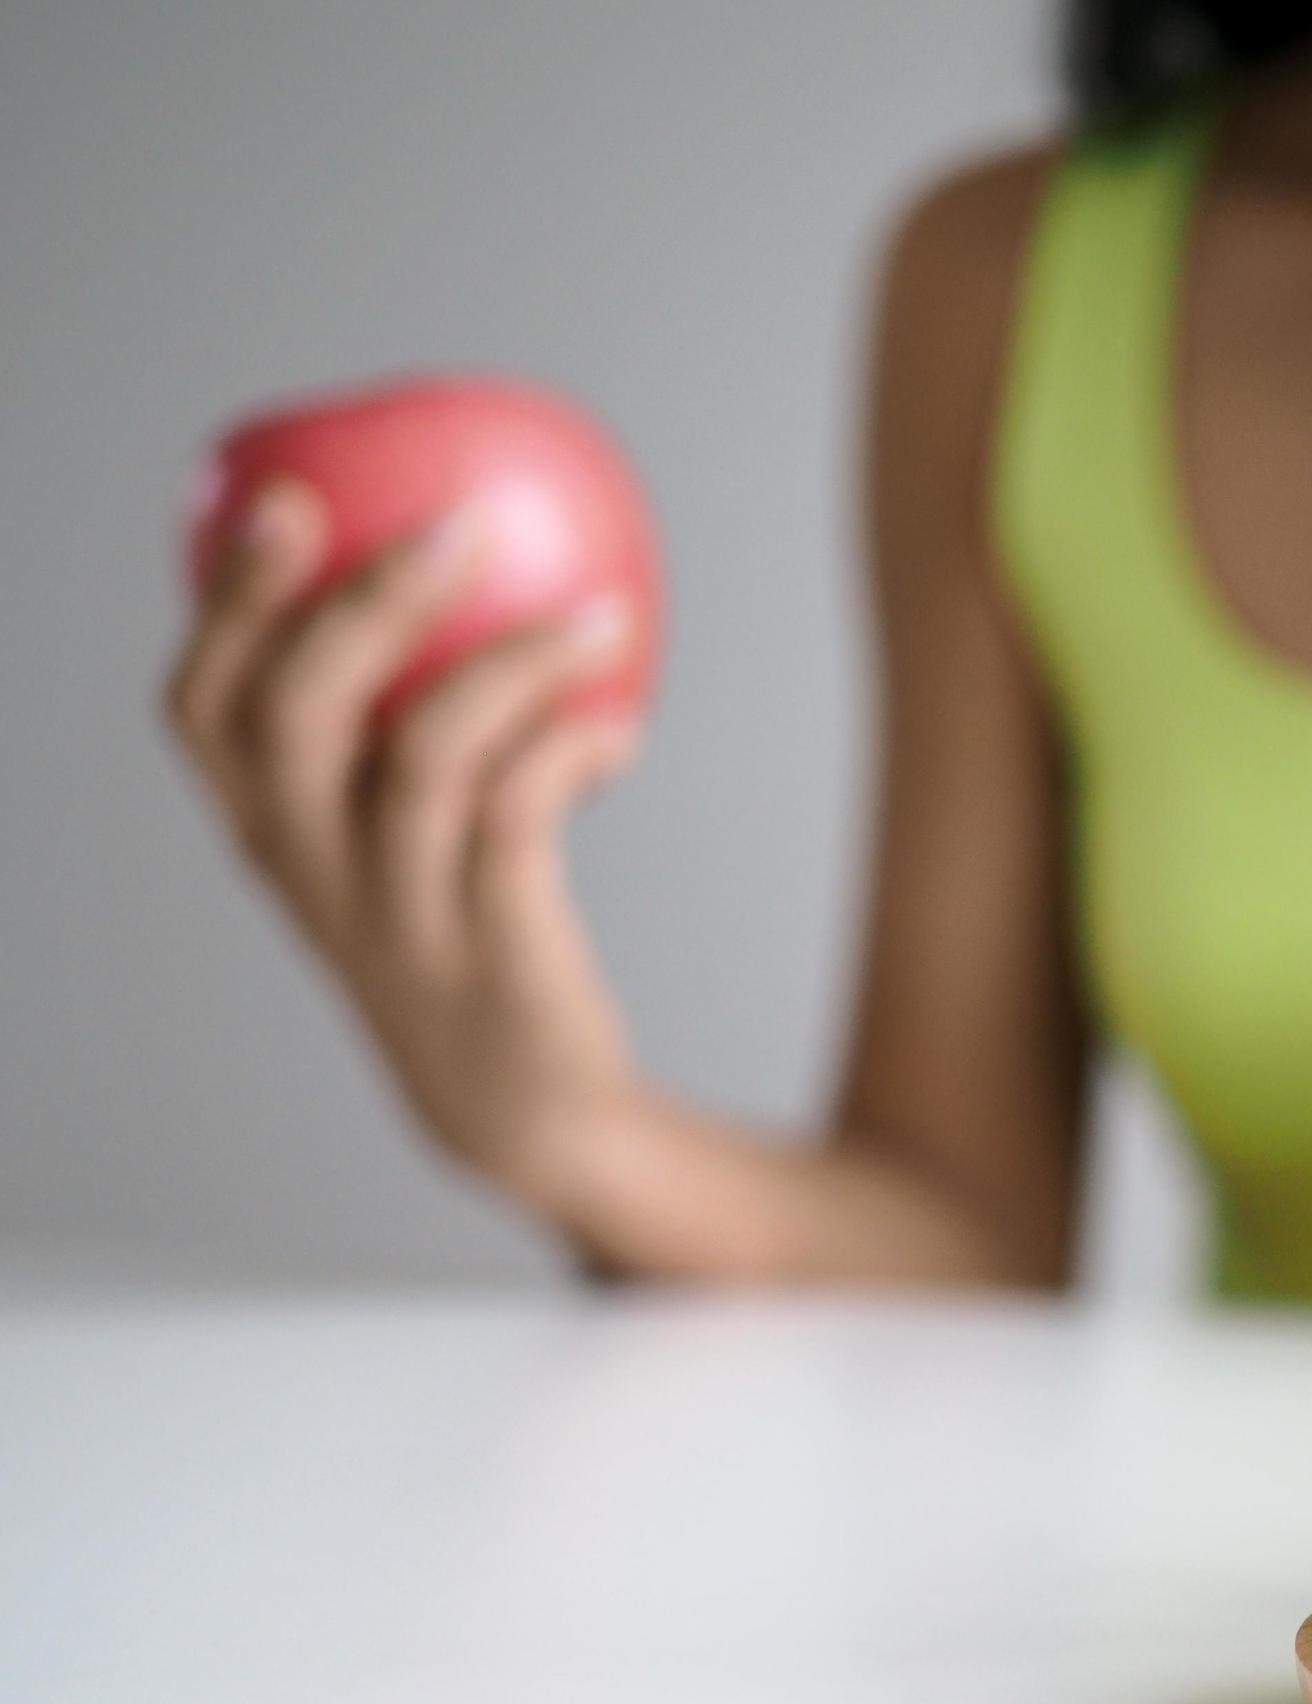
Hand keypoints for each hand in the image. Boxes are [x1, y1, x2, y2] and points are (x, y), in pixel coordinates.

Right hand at [165, 480, 646, 1215]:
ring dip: (517, 663)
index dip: (232, 601)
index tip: (288, 498)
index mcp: (274, 836)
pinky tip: (622, 726)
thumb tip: (471, 562)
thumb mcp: (402, 839)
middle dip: (366, 598)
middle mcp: (315, 874)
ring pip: (423, 756)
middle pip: (296, 713)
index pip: (203, 709)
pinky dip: (570, 751)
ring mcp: (399, 918)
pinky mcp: (492, 954)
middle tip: (461, 523)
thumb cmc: (470, 936)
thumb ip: (399, 728)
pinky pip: (520, 820)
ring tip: (604, 616)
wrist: (526, 1112)